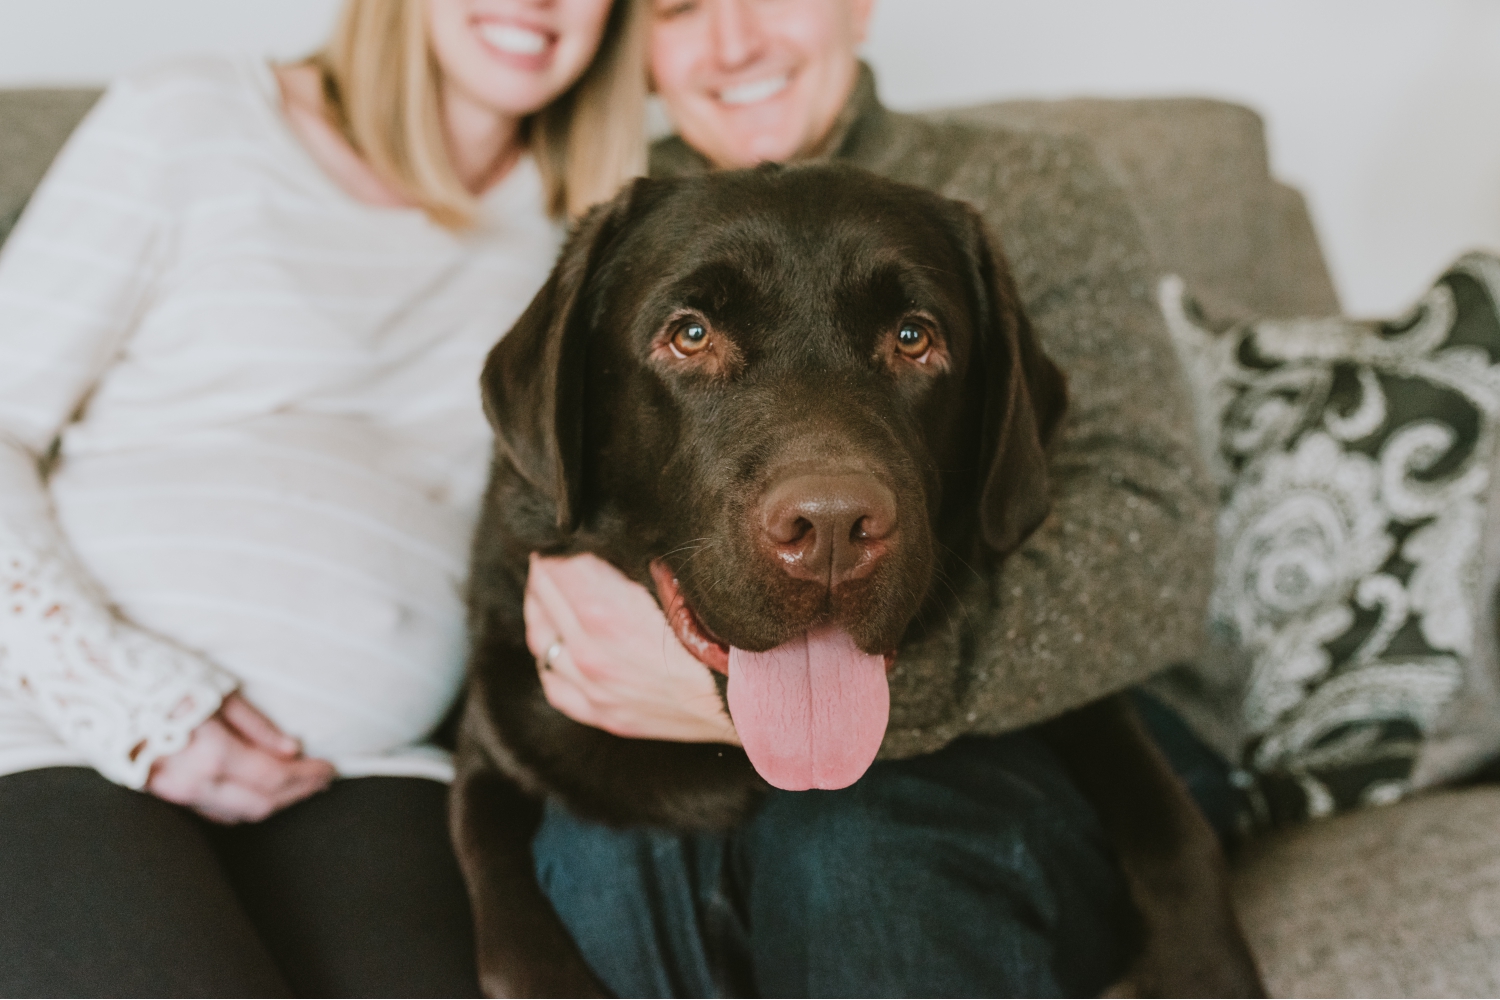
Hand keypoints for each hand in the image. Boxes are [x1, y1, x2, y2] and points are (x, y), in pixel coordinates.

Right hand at [147, 693, 334, 823]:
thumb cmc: (155, 675)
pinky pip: (211, 811)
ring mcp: (173, 794)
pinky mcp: (158, 793)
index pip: (274, 779)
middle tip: (321, 780)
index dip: (307, 777)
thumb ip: (256, 726)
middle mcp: (193, 783)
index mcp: (212, 755)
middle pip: (260, 804)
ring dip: (271, 803)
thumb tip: (291, 749)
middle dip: (296, 794)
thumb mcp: (216, 691)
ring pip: (235, 814)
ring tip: (298, 786)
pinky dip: (242, 805)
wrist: (88, 682)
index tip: (330, 768)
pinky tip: (258, 791)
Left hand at [525, 553, 738, 744]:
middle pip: (543, 594)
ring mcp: (592, 688)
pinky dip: (551, 657)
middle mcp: (589, 652)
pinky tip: (558, 642)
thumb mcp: (684, 581)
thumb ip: (641, 559)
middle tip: (559, 551)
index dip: (561, 541)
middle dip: (549, 567)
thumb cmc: (727, 636)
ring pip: (541, 637)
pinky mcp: (602, 714)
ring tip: (551, 590)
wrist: (752, 700)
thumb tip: (618, 533)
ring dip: (541, 607)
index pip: (557, 563)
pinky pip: (554, 684)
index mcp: (606, 613)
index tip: (569, 531)